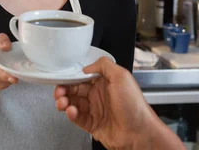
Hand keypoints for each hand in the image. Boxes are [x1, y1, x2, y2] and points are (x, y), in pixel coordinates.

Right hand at [0, 33, 17, 89]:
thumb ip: (1, 39)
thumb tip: (7, 46)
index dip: (4, 73)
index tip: (14, 77)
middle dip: (10, 76)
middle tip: (19, 75)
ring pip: (4, 82)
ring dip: (10, 77)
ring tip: (12, 68)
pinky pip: (4, 85)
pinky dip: (9, 80)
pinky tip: (9, 73)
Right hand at [54, 57, 184, 149]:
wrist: (139, 132)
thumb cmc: (134, 105)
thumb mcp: (122, 76)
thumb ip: (104, 65)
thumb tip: (87, 67)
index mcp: (105, 83)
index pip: (83, 77)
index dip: (71, 77)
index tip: (63, 78)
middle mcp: (99, 96)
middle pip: (75, 90)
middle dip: (64, 90)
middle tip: (59, 92)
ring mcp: (96, 110)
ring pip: (74, 104)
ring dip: (65, 102)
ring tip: (62, 102)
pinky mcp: (93, 125)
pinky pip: (77, 118)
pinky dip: (71, 114)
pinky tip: (72, 111)